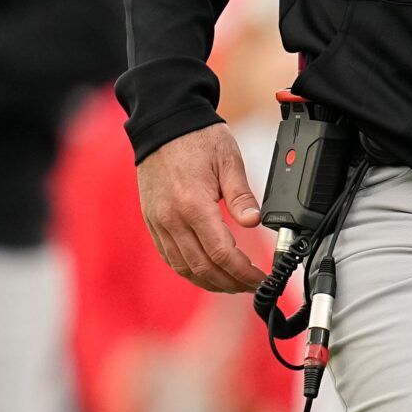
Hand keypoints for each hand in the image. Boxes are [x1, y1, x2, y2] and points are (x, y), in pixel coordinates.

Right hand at [136, 124, 265, 293]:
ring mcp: (159, 223)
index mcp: (193, 205)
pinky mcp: (152, 223)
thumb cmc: (197, 139)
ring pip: (184, 268)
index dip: (242, 272)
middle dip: (230, 283)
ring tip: (232, 284)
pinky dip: (189, 271)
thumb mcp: (229, 160)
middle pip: (203, 267)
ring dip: (210, 282)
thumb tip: (255, 222)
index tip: (259, 278)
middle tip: (251, 286)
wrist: (163, 125)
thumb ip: (242, 196)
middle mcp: (172, 219)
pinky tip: (206, 272)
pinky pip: (170, 257)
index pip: (221, 253)